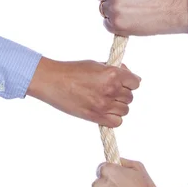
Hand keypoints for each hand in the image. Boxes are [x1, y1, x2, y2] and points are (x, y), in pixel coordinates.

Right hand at [26, 57, 140, 127]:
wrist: (53, 81)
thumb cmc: (73, 70)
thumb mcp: (96, 64)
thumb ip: (115, 70)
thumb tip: (134, 77)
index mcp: (112, 73)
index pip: (135, 82)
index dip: (130, 82)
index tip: (123, 82)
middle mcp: (111, 89)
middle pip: (130, 97)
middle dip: (122, 94)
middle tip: (109, 90)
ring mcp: (104, 104)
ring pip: (125, 110)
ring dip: (118, 106)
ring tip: (105, 100)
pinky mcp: (96, 117)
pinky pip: (117, 122)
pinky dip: (113, 118)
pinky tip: (104, 111)